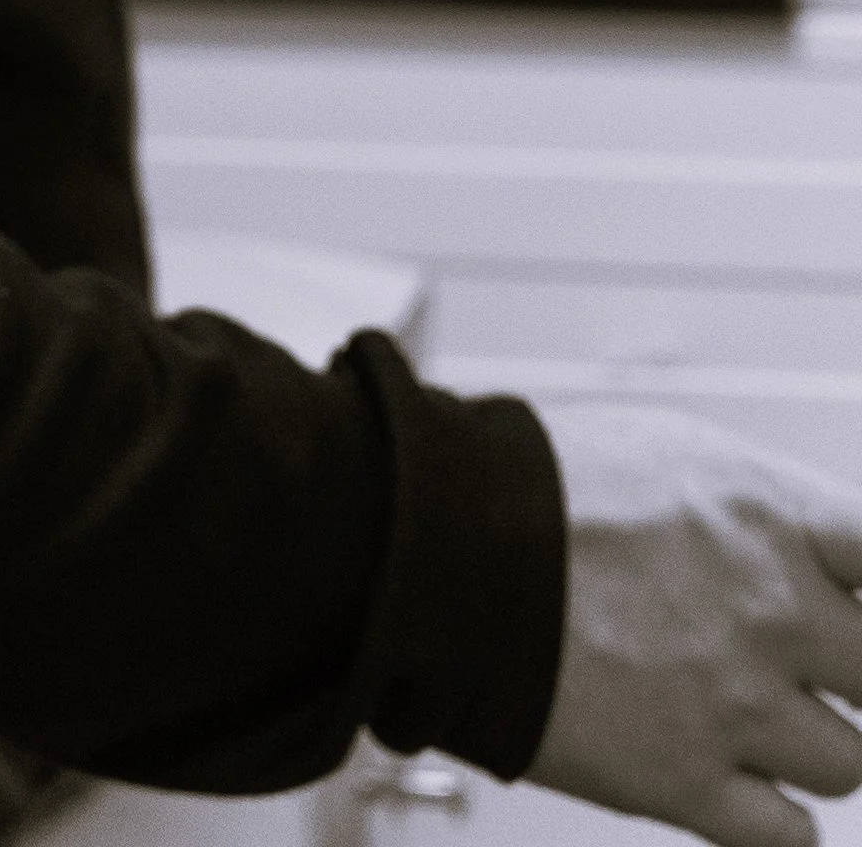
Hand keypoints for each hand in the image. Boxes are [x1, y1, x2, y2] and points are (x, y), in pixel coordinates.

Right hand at [529, 403, 861, 846]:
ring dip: (809, 740)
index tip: (850, 609)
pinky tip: (748, 783)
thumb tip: (823, 551)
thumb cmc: (538, 489)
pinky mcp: (684, 782)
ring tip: (750, 711)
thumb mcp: (674, 452)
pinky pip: (792, 834)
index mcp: (771, 517)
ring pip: (845, 760)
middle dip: (847, 670)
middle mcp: (772, 612)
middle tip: (805, 661)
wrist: (441, 552)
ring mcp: (735, 704)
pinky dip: (782, 817)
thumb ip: (769, 506)